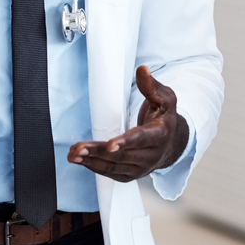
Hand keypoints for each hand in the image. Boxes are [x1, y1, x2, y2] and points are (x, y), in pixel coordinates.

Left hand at [68, 65, 189, 181]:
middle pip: (122, 155)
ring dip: (91, 161)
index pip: (141, 139)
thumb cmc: (164, 117)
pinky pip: (111, 173)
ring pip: (114, 166)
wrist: (171, 142)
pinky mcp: (131, 174)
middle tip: (78, 148)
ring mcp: (142, 168)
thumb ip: (151, 86)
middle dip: (98, 152)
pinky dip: (95, 168)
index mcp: (160, 134)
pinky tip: (81, 161)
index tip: (110, 145)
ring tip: (73, 154)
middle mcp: (152, 155)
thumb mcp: (164, 98)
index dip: (126, 142)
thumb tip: (142, 70)